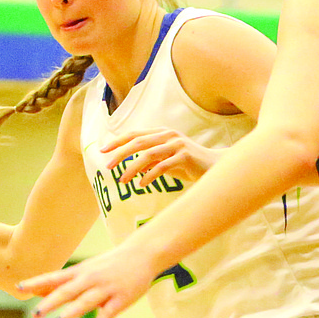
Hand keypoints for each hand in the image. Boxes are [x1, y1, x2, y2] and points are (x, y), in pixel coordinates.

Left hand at [18, 240, 159, 317]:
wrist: (143, 253)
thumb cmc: (111, 264)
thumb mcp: (87, 269)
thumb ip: (66, 281)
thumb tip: (39, 290)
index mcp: (80, 272)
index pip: (54, 277)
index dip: (36, 283)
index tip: (18, 288)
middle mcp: (90, 279)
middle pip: (67, 291)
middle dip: (51, 302)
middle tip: (36, 313)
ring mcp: (106, 289)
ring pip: (86, 301)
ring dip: (71, 312)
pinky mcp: (121, 299)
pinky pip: (108, 313)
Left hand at [100, 128, 216, 187]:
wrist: (215, 168)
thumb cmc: (189, 165)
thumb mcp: (167, 161)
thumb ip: (152, 161)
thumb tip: (134, 167)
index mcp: (162, 133)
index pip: (135, 134)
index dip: (118, 141)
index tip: (103, 151)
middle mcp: (168, 135)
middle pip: (138, 142)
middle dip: (120, 153)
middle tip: (108, 166)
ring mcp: (177, 144)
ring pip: (148, 154)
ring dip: (132, 168)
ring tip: (122, 180)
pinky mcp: (185, 156)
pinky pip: (163, 166)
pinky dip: (150, 176)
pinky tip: (142, 184)